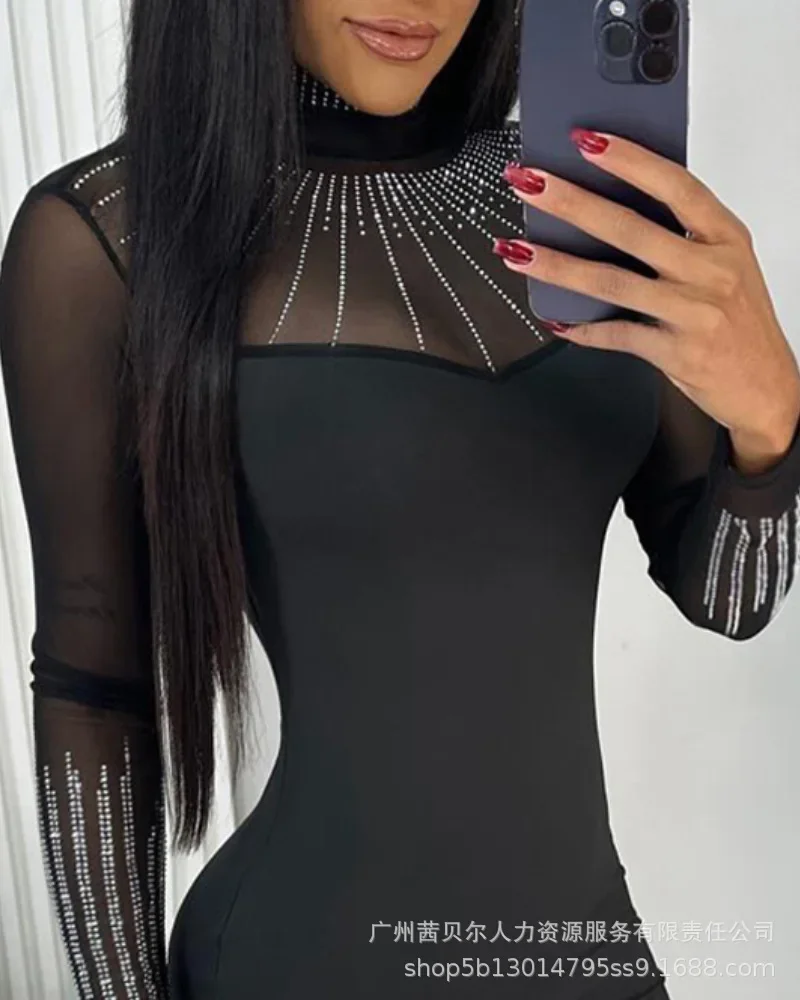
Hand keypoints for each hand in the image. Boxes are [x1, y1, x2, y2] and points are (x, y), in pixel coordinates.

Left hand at [492, 128, 799, 474]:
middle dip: (571, 201)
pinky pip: (615, 334)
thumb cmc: (740, 323)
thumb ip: (683, 238)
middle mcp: (712, 270)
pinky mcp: (676, 352)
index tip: (586, 140)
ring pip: (611, 281)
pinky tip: (554, 319)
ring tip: (517, 249)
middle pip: (629, 228)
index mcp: (726, 237)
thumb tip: (609, 212)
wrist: (767, 388)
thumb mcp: (727, 266)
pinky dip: (580, 328)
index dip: (629, 159)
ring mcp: (693, 312)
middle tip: (529, 183)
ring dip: (556, 264)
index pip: (675, 185)